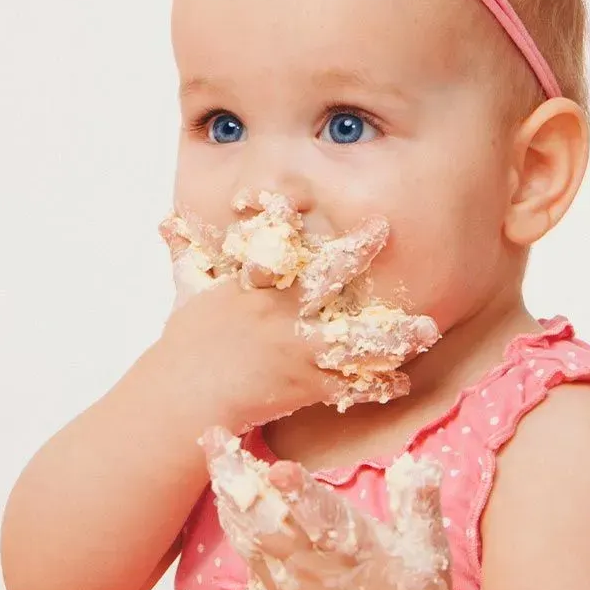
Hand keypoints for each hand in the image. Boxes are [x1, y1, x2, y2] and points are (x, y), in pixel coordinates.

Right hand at [158, 208, 413, 430]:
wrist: (178, 400)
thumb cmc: (181, 347)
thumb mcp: (184, 293)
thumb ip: (183, 253)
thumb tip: (164, 221)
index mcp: (251, 287)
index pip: (280, 242)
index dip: (300, 213)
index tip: (317, 189)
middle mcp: (275, 312)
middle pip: (322, 279)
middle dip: (355, 254)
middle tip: (387, 233)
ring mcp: (291, 349)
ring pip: (351, 338)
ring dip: (390, 336)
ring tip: (425, 330)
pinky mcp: (300, 386)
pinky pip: (346, 386)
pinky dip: (375, 387)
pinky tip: (400, 384)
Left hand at [199, 426, 454, 589]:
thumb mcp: (428, 547)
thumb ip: (418, 503)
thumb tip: (419, 465)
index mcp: (353, 550)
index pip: (322, 517)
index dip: (299, 493)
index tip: (278, 468)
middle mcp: (315, 568)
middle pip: (268, 521)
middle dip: (239, 481)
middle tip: (216, 440)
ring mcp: (292, 586)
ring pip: (250, 537)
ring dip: (230, 498)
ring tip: (215, 456)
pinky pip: (248, 559)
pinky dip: (235, 527)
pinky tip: (225, 499)